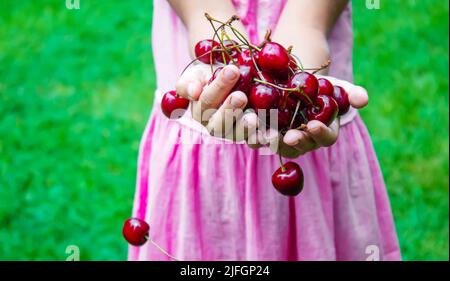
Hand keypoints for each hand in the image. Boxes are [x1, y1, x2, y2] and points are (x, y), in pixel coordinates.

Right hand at [176, 64, 258, 141]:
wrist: (231, 79)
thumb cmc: (210, 75)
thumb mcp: (195, 74)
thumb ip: (188, 83)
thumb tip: (194, 92)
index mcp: (199, 112)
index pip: (206, 100)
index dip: (218, 87)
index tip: (232, 70)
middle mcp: (214, 126)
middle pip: (219, 122)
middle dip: (230, 109)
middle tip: (241, 96)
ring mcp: (233, 133)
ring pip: (237, 134)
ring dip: (245, 127)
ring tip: (253, 118)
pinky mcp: (250, 136)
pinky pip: (255, 140)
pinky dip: (263, 138)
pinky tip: (270, 134)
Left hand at [248, 76, 368, 157]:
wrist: (291, 80)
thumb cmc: (317, 86)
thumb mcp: (334, 86)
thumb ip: (349, 93)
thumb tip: (363, 99)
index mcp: (320, 134)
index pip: (324, 139)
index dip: (320, 133)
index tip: (315, 124)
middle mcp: (298, 142)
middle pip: (294, 148)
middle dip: (291, 142)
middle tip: (287, 136)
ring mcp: (276, 139)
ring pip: (270, 144)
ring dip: (265, 139)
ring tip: (260, 130)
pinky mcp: (256, 131)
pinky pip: (250, 134)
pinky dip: (246, 128)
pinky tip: (241, 118)